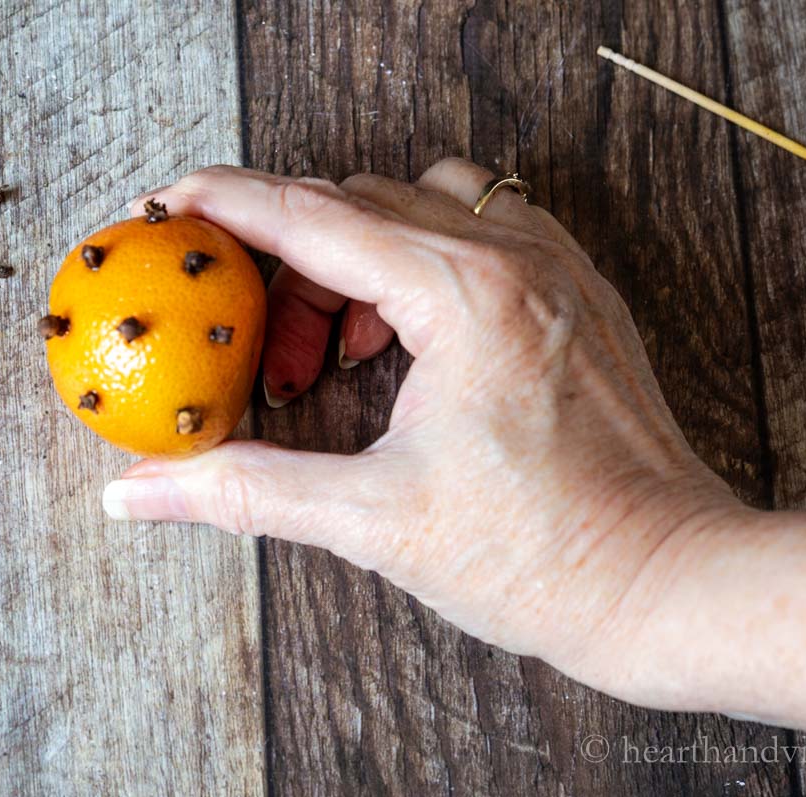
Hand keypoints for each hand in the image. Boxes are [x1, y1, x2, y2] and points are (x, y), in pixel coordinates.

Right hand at [102, 158, 744, 694]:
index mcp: (464, 295)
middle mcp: (515, 258)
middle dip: (284, 263)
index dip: (224, 204)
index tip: (166, 207)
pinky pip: (478, 229)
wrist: (667, 582)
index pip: (312, 216)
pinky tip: (404, 338)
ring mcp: (555, 268)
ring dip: (353, 259)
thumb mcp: (376, 521)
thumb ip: (246, 490)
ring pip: (417, 205)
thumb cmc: (544, 557)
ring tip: (336, 353)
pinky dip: (418, 262)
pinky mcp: (575, 294)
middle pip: (356, 206)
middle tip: (256, 348)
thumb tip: (138, 492)